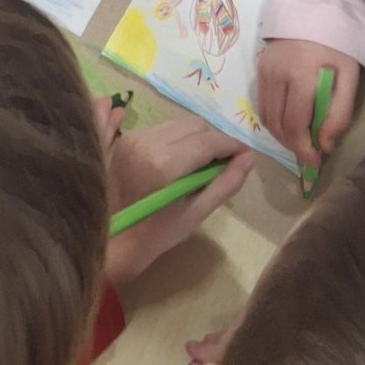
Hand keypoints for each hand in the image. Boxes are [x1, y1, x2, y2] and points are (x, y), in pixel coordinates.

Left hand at [104, 118, 252, 289]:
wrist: (115, 239)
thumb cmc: (157, 233)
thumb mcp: (196, 213)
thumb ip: (226, 184)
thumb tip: (249, 159)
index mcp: (164, 163)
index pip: (209, 141)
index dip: (231, 145)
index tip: (244, 156)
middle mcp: (147, 142)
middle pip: (195, 126)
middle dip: (213, 142)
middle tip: (219, 166)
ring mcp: (134, 138)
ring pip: (178, 124)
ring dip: (194, 139)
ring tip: (197, 165)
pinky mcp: (126, 139)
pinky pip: (162, 128)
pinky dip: (176, 140)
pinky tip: (177, 161)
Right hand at [257, 39, 361, 167]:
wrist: (318, 4)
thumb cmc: (340, 42)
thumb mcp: (350, 77)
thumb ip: (339, 113)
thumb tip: (325, 146)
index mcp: (301, 76)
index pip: (295, 125)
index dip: (304, 149)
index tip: (315, 162)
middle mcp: (276, 74)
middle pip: (277, 124)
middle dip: (293, 145)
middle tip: (309, 153)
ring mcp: (264, 69)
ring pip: (266, 116)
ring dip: (281, 134)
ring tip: (300, 139)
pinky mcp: (259, 65)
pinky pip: (262, 102)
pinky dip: (273, 118)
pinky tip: (289, 120)